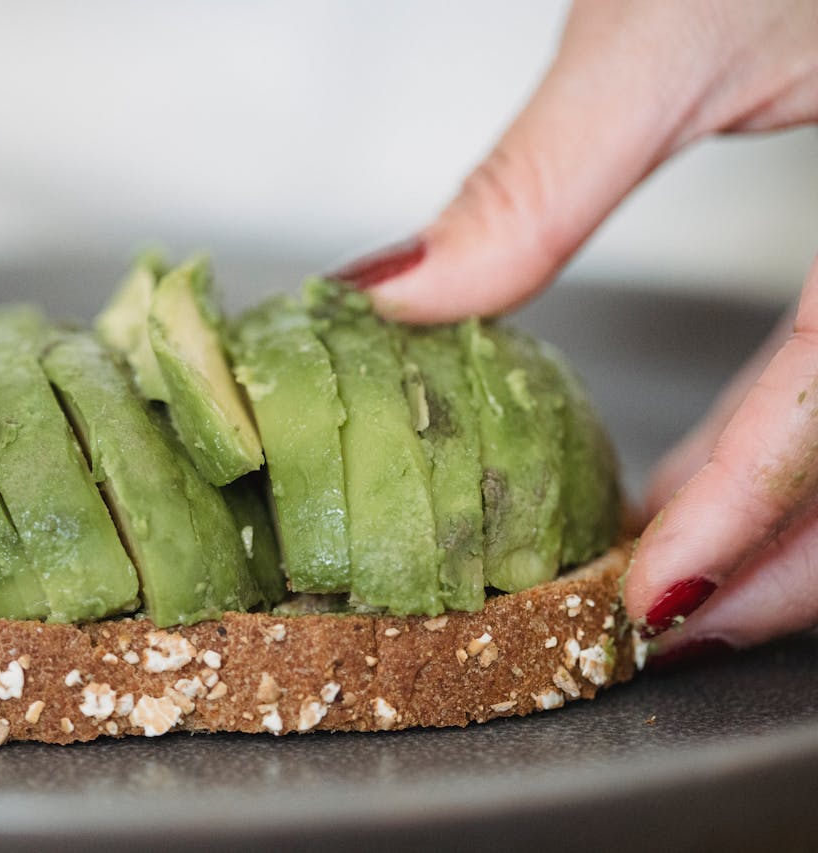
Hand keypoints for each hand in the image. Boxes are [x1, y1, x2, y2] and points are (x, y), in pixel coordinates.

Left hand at [331, 0, 817, 657]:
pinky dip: (804, 446)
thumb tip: (402, 293)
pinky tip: (724, 468)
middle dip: (785, 559)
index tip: (651, 600)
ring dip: (793, 520)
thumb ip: (540, 181)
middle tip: (659, 613)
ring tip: (676, 560)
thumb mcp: (664, 28)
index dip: (752, 515)